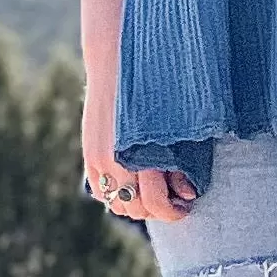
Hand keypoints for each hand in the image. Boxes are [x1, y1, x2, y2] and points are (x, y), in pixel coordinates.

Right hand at [80, 81, 195, 225]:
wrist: (117, 64)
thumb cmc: (155, 92)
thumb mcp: (177, 128)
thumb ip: (183, 164)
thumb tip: (188, 196)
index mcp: (142, 155)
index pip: (155, 204)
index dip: (173, 212)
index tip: (185, 207)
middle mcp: (117, 162)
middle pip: (135, 209)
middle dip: (156, 211)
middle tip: (172, 201)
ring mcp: (99, 160)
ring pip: (116, 205)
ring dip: (134, 205)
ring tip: (151, 193)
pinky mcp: (89, 155)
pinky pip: (100, 193)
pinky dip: (114, 196)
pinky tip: (130, 184)